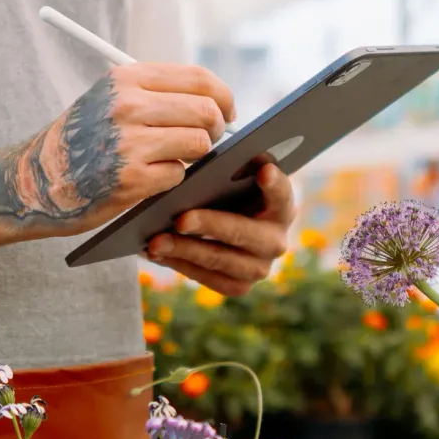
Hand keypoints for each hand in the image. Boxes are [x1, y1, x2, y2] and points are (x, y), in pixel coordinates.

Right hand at [0, 63, 233, 233]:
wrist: (33, 180)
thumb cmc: (80, 141)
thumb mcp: (108, 100)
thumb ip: (154, 94)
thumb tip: (213, 101)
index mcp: (126, 79)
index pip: (198, 78)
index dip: (223, 96)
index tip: (227, 112)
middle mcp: (127, 105)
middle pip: (205, 111)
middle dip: (215, 129)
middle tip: (209, 141)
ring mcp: (129, 142)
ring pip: (198, 143)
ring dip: (194, 156)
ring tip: (175, 159)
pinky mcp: (130, 178)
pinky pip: (178, 174)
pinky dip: (171, 179)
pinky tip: (150, 179)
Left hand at [145, 162, 296, 295]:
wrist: (232, 226)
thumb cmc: (231, 195)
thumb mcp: (235, 179)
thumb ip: (232, 168)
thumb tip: (211, 153)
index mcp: (281, 207)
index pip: (282, 193)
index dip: (274, 184)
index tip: (264, 171)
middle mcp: (275, 241)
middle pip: (243, 233)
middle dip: (210, 225)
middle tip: (180, 219)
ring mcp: (259, 268)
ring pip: (221, 260)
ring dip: (186, 251)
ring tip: (156, 242)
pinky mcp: (239, 285)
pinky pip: (208, 278)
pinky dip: (181, 265)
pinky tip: (157, 253)